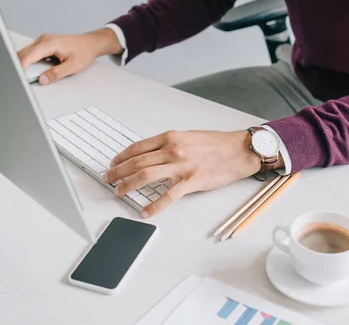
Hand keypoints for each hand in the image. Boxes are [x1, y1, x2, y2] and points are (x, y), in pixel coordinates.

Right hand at [17, 28, 122, 84]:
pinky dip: (27, 61)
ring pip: (25, 53)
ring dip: (22, 63)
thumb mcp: (72, 66)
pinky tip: (29, 70)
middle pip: (23, 54)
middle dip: (18, 66)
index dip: (20, 66)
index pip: (29, 55)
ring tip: (20, 76)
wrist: (91, 43)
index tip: (15, 76)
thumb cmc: (84, 52)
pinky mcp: (43, 44)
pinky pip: (30, 52)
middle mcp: (44, 39)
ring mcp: (42, 40)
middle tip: (16, 80)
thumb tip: (42, 79)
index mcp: (50, 43)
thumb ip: (56, 73)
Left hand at [102, 130, 265, 217]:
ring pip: (146, 175)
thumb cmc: (217, 144)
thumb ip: (170, 144)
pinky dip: (154, 205)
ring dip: (128, 185)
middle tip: (108, 179)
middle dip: (118, 171)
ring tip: (118, 192)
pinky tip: (145, 212)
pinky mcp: (192, 181)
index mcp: (171, 137)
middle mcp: (173, 149)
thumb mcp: (189, 137)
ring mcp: (181, 166)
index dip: (122, 156)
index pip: (138, 147)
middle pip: (137, 161)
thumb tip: (151, 155)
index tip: (113, 163)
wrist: (240, 150)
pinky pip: (168, 195)